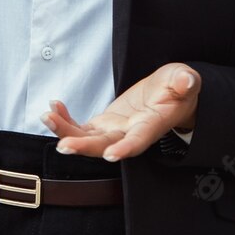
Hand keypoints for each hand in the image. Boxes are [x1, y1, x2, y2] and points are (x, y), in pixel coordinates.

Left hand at [40, 63, 200, 161]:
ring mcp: (115, 130)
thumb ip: (185, 81)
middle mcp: (131, 133)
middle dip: (84, 147)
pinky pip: (81, 127)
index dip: (126, 148)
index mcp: (153, 124)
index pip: (139, 140)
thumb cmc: (178, 87)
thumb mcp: (185, 79)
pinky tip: (53, 108)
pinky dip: (66, 120)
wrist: (170, 95)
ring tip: (47, 116)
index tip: (110, 156)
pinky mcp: (104, 124)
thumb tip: (187, 82)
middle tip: (63, 145)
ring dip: (66, 131)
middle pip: (106, 145)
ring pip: (88, 138)